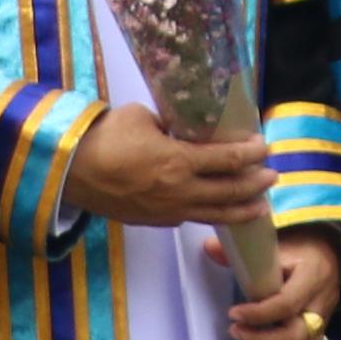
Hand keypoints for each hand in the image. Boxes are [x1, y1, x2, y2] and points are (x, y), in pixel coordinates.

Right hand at [63, 106, 271, 234]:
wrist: (67, 171)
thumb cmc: (104, 137)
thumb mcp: (143, 118)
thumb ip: (171, 125)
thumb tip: (186, 128)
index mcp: (178, 162)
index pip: (227, 160)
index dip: (251, 154)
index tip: (265, 147)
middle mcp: (178, 191)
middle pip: (229, 191)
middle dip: (255, 184)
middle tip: (272, 176)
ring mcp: (166, 211)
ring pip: (214, 214)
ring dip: (241, 209)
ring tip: (261, 207)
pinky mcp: (153, 221)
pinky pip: (189, 218)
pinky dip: (211, 216)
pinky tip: (220, 212)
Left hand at [227, 233, 340, 339]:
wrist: (324, 250)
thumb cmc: (294, 247)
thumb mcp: (271, 244)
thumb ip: (241, 250)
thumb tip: (209, 249)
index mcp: (313, 275)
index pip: (287, 303)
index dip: (258, 314)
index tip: (233, 314)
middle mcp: (323, 302)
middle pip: (297, 336)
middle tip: (235, 333)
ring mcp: (324, 322)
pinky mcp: (320, 335)